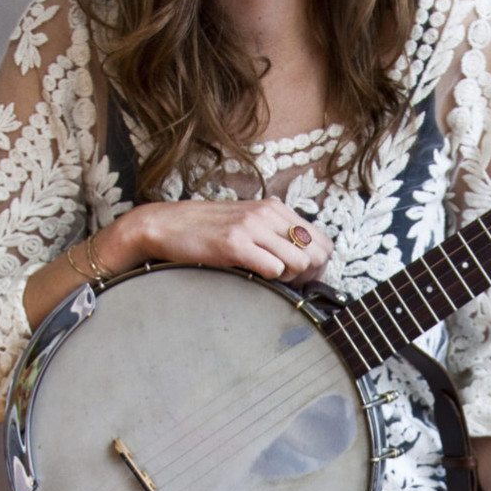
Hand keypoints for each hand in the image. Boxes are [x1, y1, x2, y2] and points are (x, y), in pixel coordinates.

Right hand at [108, 195, 331, 285]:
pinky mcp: (235, 243)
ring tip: (270, 279)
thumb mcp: (250, 223)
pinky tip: (255, 276)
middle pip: (317, 253)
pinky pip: (274, 268)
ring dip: (290, 278)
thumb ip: (276, 235)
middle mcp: (268, 213)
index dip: (317, 265)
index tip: (300, 276)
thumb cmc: (208, 230)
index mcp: (276, 208)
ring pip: (300, 261)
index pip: (323, 241)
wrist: (167, 225)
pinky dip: (271, 279)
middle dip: (309, 275)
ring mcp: (252, 226)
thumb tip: (306, 261)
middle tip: (288, 282)